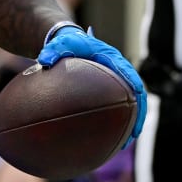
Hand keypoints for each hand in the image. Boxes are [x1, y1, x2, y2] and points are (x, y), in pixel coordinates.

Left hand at [37, 25, 146, 146]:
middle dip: (138, 111)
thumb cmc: (67, 43)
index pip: (128, 71)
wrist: (70, 41)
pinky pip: (120, 103)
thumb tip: (44, 60)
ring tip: (129, 139)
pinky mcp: (110, 87)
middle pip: (135, 91)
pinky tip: (115, 135)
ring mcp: (115, 78)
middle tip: (135, 132)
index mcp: (110, 57)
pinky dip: (122, 117)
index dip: (134, 85)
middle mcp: (117, 68)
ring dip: (133, 118)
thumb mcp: (60, 44)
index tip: (138, 99)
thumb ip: (53, 51)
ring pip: (131, 100)